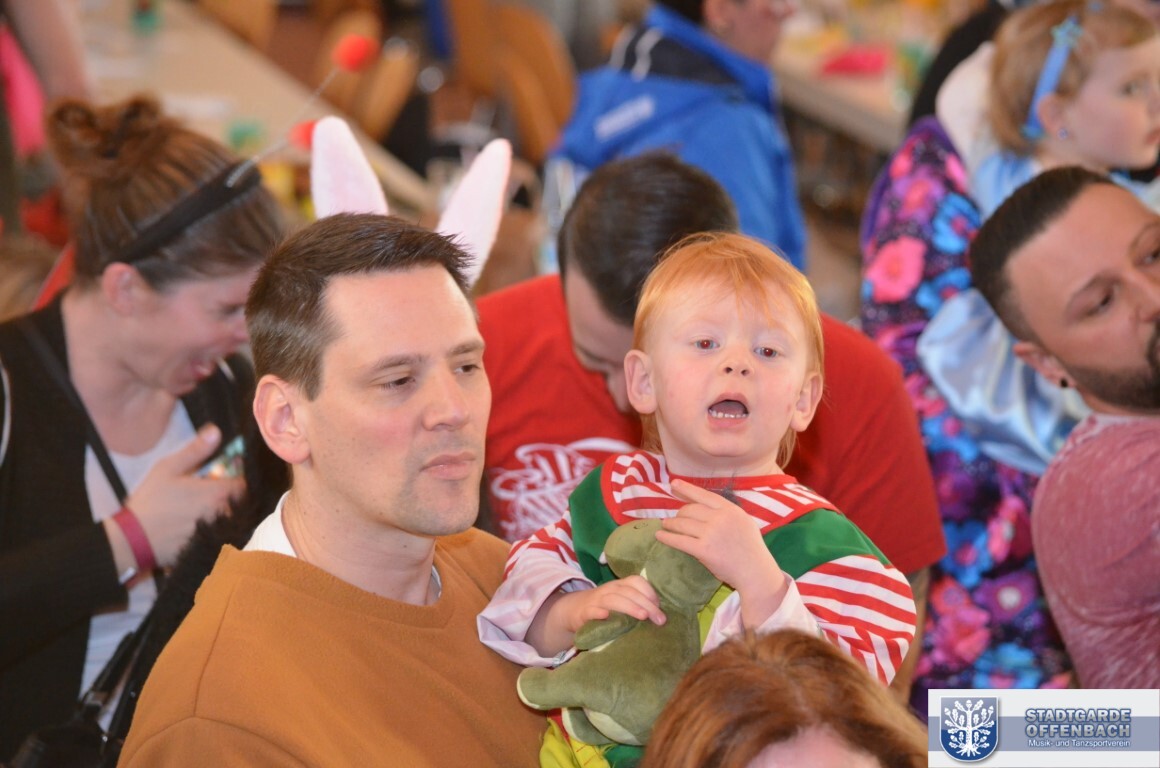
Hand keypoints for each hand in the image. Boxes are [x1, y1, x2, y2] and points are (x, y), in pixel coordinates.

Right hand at [125, 424, 243, 567]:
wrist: (133, 541)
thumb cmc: (151, 501)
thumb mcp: (168, 468)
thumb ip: (196, 450)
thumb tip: (216, 431)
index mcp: (219, 493)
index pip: (246, 483)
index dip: (241, 476)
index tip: (231, 473)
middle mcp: (226, 513)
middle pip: (243, 502)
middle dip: (235, 495)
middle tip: (217, 490)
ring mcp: (220, 533)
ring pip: (235, 520)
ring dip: (229, 512)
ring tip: (208, 508)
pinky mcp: (212, 549)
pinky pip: (226, 537)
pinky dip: (222, 530)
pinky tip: (205, 524)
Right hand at [526, 575, 665, 656]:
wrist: (574, 611)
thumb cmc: (606, 609)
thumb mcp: (621, 602)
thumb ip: (637, 604)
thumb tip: (661, 616)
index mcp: (620, 585)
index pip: (636, 581)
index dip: (649, 592)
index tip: (659, 606)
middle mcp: (609, 589)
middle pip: (628, 592)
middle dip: (646, 604)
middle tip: (659, 619)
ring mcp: (596, 600)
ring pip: (612, 599)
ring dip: (629, 606)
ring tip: (642, 616)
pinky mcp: (584, 613)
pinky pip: (591, 611)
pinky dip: (598, 612)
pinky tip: (606, 616)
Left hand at [657, 479, 785, 617]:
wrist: (756, 572)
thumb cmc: (751, 549)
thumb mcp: (744, 522)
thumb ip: (727, 513)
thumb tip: (706, 506)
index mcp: (731, 510)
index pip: (704, 495)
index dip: (687, 488)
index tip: (673, 483)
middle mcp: (720, 518)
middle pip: (690, 509)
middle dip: (679, 513)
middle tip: (673, 518)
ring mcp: (711, 534)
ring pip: (682, 523)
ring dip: (670, 524)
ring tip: (665, 525)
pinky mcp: (703, 550)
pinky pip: (679, 540)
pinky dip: (667, 537)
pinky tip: (659, 536)